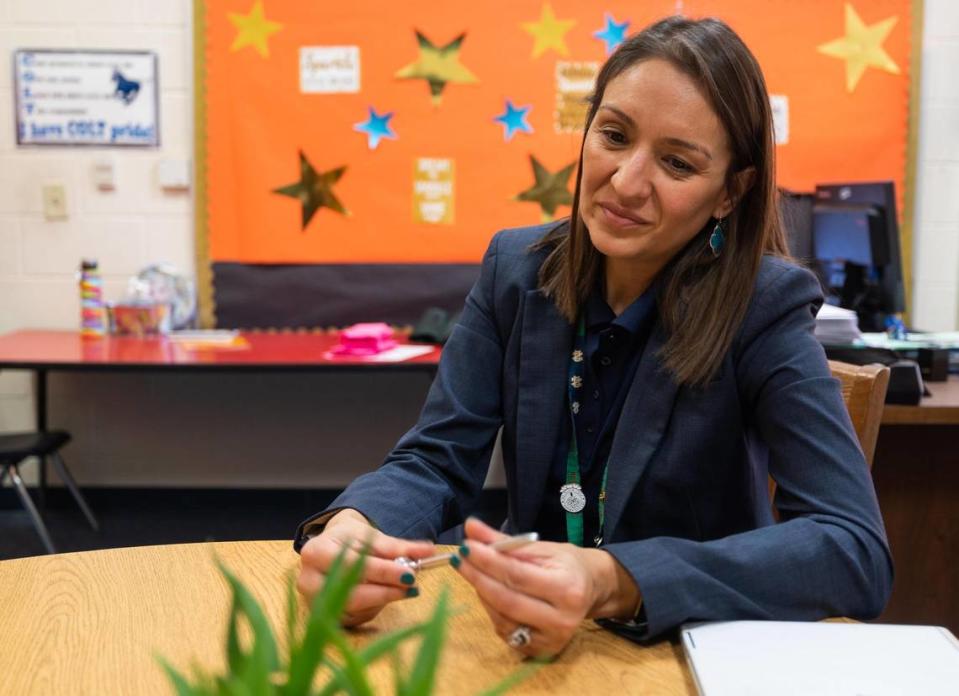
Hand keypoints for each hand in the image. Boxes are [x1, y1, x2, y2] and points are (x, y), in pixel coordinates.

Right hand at [297, 509, 434, 626]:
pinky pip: (355, 619)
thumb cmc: (351, 540)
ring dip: (383, 600)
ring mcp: (313, 603)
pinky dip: (374, 608)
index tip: (410, 574)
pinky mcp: (324, 618)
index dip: (384, 572)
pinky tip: (382, 595)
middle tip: (412, 587)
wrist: (333, 547)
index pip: (353, 565)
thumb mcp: (373, 537)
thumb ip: (399, 547)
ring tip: (400, 588)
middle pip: (352, 593)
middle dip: (386, 591)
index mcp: (316, 552)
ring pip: (355, 609)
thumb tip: (428, 551)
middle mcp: (308, 580)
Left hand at [454, 518, 640, 656]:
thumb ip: (504, 540)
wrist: (591, 590)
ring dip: (482, 592)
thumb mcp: (540, 546)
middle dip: (478, 577)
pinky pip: (506, 630)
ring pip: (502, 617)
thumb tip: (470, 527)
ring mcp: (552, 639)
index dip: (488, 561)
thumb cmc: (566, 564)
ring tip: (473, 571)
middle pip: (507, 599)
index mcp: (567, 588)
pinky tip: (488, 592)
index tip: (467, 547)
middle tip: (459, 559)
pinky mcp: (541, 651)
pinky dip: (492, 609)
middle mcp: (562, 619)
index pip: (518, 575)